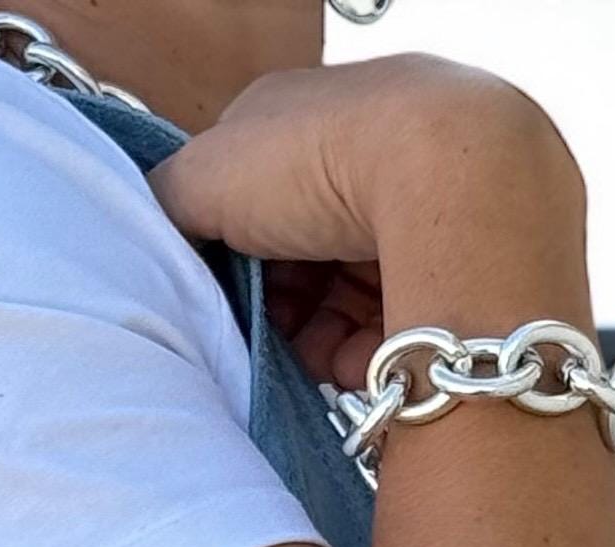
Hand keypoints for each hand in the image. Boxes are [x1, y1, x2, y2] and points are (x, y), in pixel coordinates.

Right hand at [147, 59, 586, 389]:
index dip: (225, 250)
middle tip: (258, 331)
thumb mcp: (206, 174)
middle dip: (273, 302)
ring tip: (308, 355)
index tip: (213, 289)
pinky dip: (359, 355)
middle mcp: (372, 154)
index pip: (251, 194)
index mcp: (313, 115)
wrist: (456, 188)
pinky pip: (386, 330)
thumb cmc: (322, 163)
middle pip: (297, 255)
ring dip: (311, 337)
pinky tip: (350, 363)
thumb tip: (158, 242)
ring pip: (339, 300)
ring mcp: (420, 211)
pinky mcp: (454, 273)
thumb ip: (165, 203)